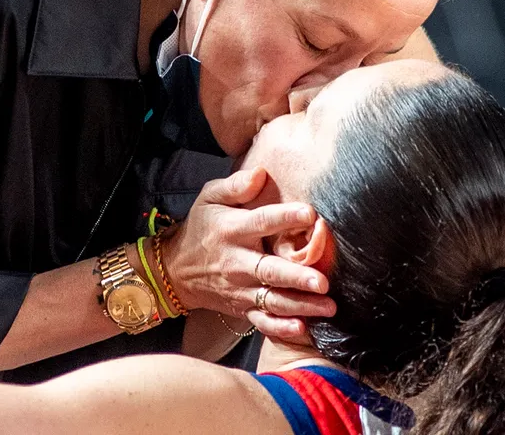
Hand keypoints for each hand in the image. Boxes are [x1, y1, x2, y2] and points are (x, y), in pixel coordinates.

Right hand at [160, 168, 336, 344]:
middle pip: (269, 270)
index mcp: (232, 230)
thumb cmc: (202, 227)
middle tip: (322, 281)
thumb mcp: (209, 198)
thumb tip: (261, 173)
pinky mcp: (242, 308)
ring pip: (272, 300)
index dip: (284, 217)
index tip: (310, 214)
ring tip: (328, 306)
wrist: (176, 270)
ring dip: (300, 305)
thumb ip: (235, 186)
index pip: (261, 222)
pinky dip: (280, 329)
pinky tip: (302, 330)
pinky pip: (262, 322)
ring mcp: (240, 289)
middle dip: (296, 277)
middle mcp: (237, 262)